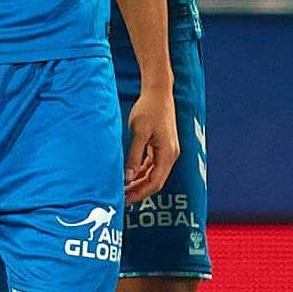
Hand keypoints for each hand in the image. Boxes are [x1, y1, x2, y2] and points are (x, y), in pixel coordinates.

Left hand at [124, 85, 177, 203]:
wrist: (158, 92)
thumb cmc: (148, 109)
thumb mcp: (139, 132)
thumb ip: (134, 156)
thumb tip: (127, 178)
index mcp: (167, 154)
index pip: (155, 182)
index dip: (140, 193)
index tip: (125, 199)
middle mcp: (171, 155)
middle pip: (156, 181)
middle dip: (139, 191)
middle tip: (121, 198)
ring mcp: (168, 151)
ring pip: (154, 174)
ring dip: (140, 182)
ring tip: (123, 189)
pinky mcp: (162, 146)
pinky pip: (153, 165)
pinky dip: (142, 172)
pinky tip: (129, 175)